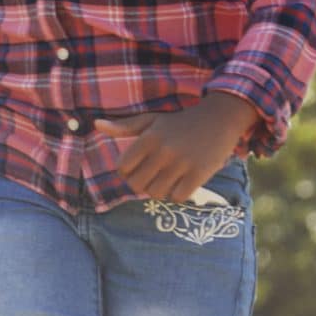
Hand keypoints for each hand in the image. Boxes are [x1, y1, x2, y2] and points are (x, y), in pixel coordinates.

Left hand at [96, 94, 256, 202]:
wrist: (219, 118)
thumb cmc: (179, 122)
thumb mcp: (150, 120)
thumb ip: (123, 126)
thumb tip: (96, 125)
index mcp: (148, 138)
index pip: (123, 168)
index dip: (126, 173)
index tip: (136, 169)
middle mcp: (163, 150)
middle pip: (137, 184)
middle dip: (141, 184)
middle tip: (151, 178)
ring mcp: (182, 163)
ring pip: (156, 193)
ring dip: (158, 191)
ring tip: (165, 181)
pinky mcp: (200, 173)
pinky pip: (178, 197)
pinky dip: (176, 195)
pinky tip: (180, 184)